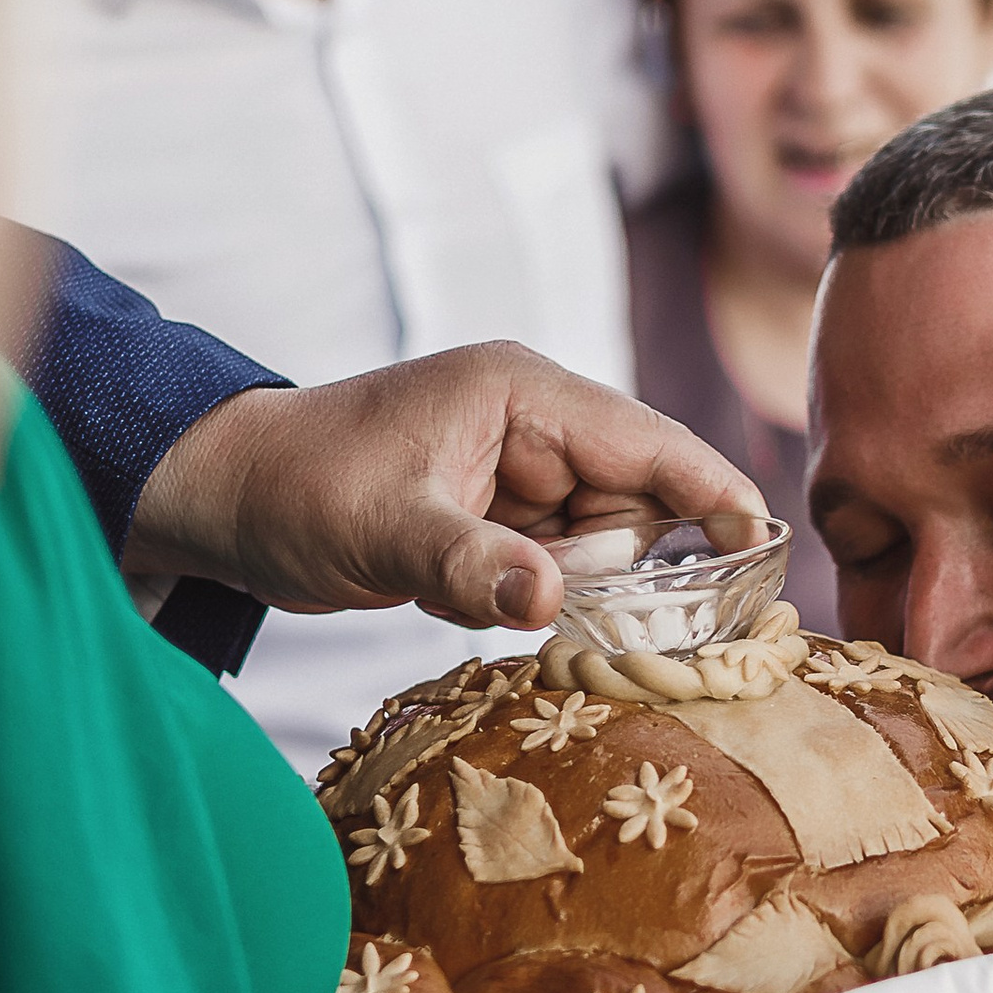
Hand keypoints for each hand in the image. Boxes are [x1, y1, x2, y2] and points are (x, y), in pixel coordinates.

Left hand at [121, 344, 772, 632]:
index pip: (648, 441)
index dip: (712, 493)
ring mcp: (520, 475)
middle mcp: (535, 427)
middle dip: (619, 563)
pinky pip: (558, 566)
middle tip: (554, 598)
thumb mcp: (383, 530)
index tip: (765, 548)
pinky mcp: (501, 520)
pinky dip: (537, 594)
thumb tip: (555, 598)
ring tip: (478, 589)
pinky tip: (472, 594)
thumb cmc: (297, 488)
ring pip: (603, 544)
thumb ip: (472, 565)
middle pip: (637, 502)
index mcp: (522, 393)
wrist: (228, 501)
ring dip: (571, 586)